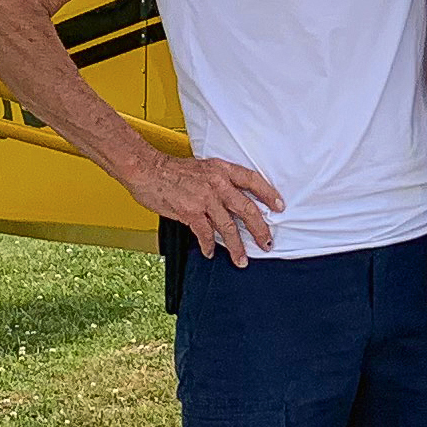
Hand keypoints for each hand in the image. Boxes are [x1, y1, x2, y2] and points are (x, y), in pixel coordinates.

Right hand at [129, 151, 284, 265]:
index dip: (268, 194)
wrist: (147, 169)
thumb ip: (218, 181)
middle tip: (266, 242)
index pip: (253, 180)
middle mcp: (217, 183)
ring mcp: (204, 198)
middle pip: (247, 208)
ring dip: (237, 247)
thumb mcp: (202, 167)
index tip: (279, 206)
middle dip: (259, 229)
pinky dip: (209, 246)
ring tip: (242, 259)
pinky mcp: (190, 212)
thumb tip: (231, 199)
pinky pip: (205, 234)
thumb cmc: (171, 169)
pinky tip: (210, 252)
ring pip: (229, 227)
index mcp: (221, 169)